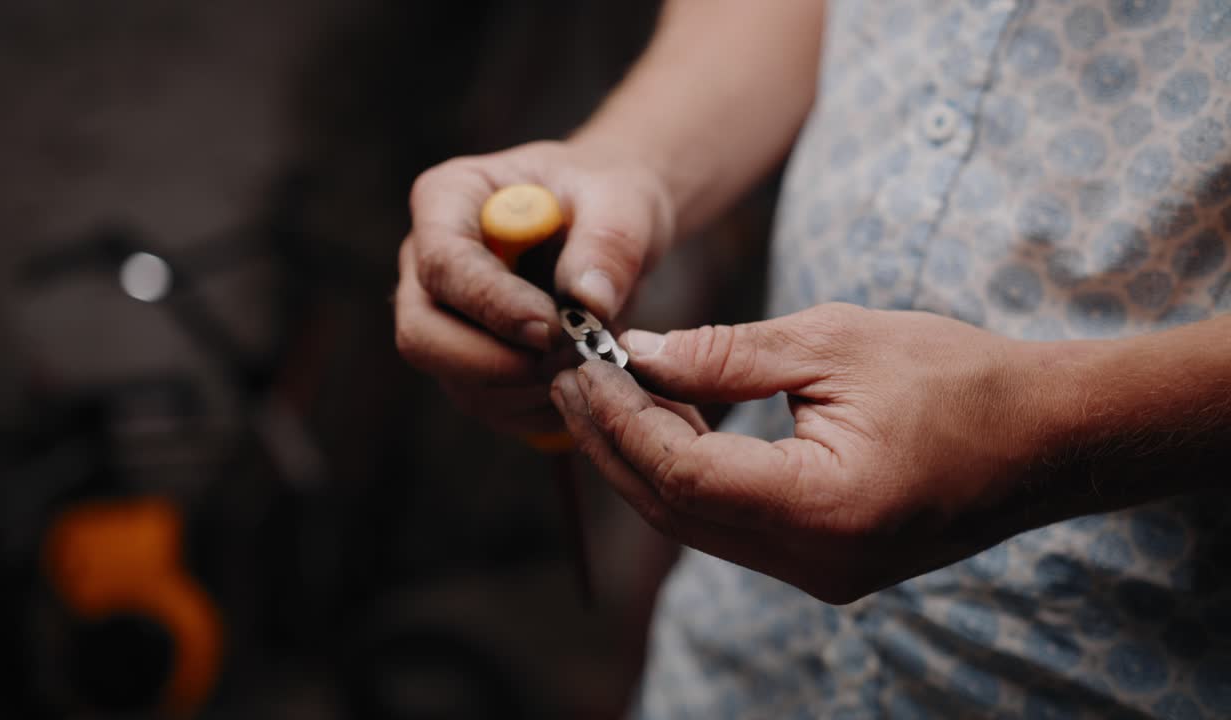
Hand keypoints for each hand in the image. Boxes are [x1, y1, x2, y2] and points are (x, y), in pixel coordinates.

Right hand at [394, 140, 674, 432]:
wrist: (613, 223)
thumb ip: (610, 242)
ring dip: (529, 387)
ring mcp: (442, 320)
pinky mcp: (468, 365)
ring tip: (591, 357)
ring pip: (457, 381)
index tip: (552, 328)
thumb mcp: (623, 199)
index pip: (443, 263)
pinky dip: (541, 405)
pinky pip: (491, 406)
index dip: (493, 304)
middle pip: (422, 335)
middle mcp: (426, 265)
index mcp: (448, 200)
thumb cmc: (608, 195)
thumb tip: (588, 301)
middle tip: (570, 358)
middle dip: (496, 363)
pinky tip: (584, 375)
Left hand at [551, 303, 1059, 602]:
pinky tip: (668, 424)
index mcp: (823, 508)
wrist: (1048, 436)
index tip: (585, 365)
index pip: (683, 475)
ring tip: (604, 394)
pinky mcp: (824, 564)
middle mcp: (815, 561)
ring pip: (696, 524)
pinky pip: (731, 526)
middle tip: (571, 378)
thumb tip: (640, 354)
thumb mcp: (836, 343)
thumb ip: (728, 355)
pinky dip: (689, 476)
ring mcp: (821, 573)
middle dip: (613, 442)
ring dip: (644, 460)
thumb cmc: (959, 378)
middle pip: (675, 510)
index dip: (622, 420)